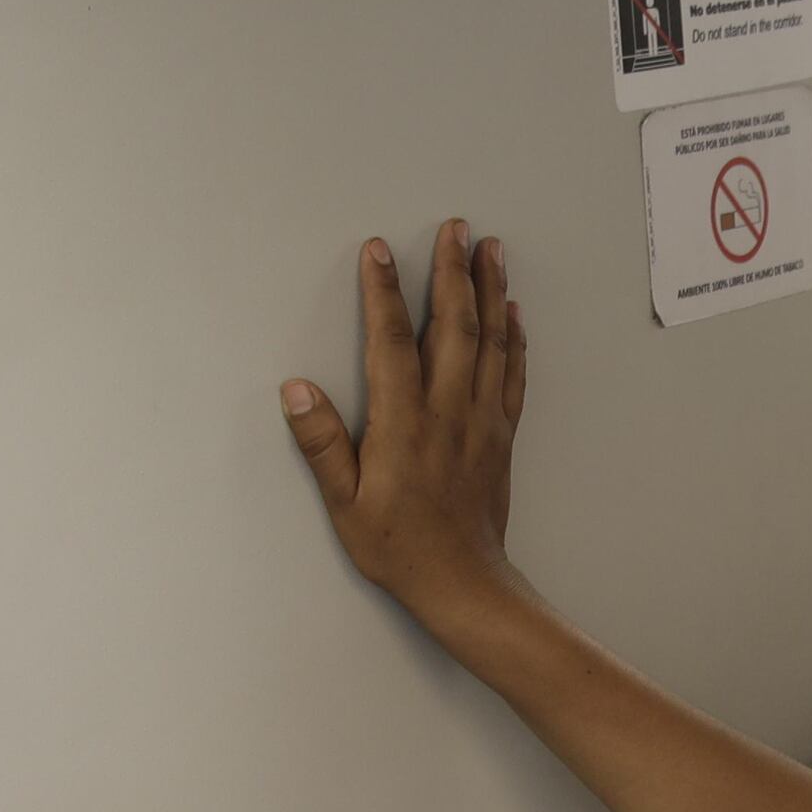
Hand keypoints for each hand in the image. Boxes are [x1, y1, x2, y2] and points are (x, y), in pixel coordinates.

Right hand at [283, 222, 527, 626]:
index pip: (392, 341)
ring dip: (490, 291)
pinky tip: (513, 312)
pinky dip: (515, 339)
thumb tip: (296, 389)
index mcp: (404, 423)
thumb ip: (321, 443)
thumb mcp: (345, 502)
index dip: (384, 292)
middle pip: (454, 326)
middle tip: (455, 227)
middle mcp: (449, 412)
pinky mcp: (502, 435)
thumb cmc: (398, 546)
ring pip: (491, 342)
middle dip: (453, 271)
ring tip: (491, 249)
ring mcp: (482, 420)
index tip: (379, 250)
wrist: (462, 583)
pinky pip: (513, 375)